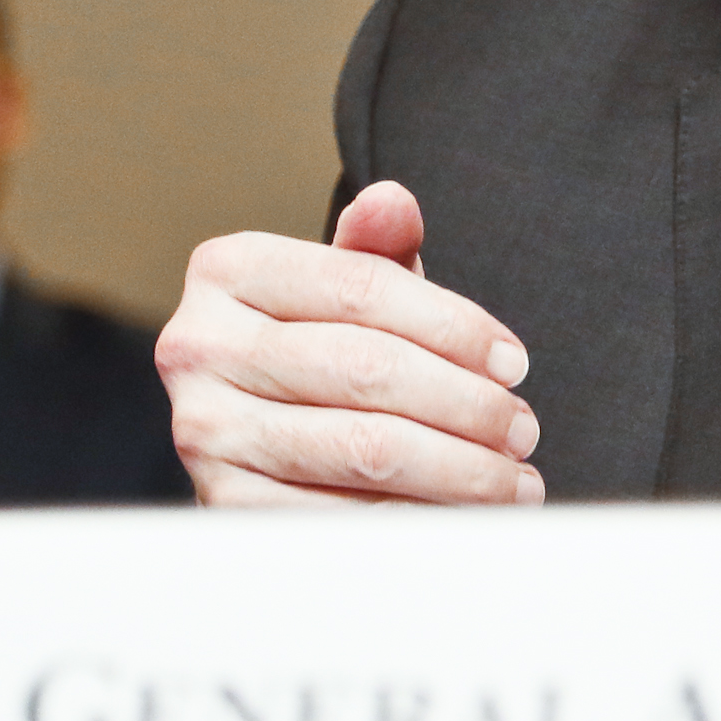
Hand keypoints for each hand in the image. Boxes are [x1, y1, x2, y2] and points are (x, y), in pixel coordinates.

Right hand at [158, 181, 543, 506]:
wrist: (260, 440)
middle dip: (468, 404)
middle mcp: (197, 345)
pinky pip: (345, 514)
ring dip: (460, 470)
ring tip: (513, 479)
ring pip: (366, 447)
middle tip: (523, 428)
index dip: (456, 327)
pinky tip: (461, 515)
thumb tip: (393, 202)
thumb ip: (377, 248)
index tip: (515, 364)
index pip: (363, 287)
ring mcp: (204, 428)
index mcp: (227, 269)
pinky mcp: (223, 503)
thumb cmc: (324, 351)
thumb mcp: (350, 290)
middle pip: (369, 369)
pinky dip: (417, 517)